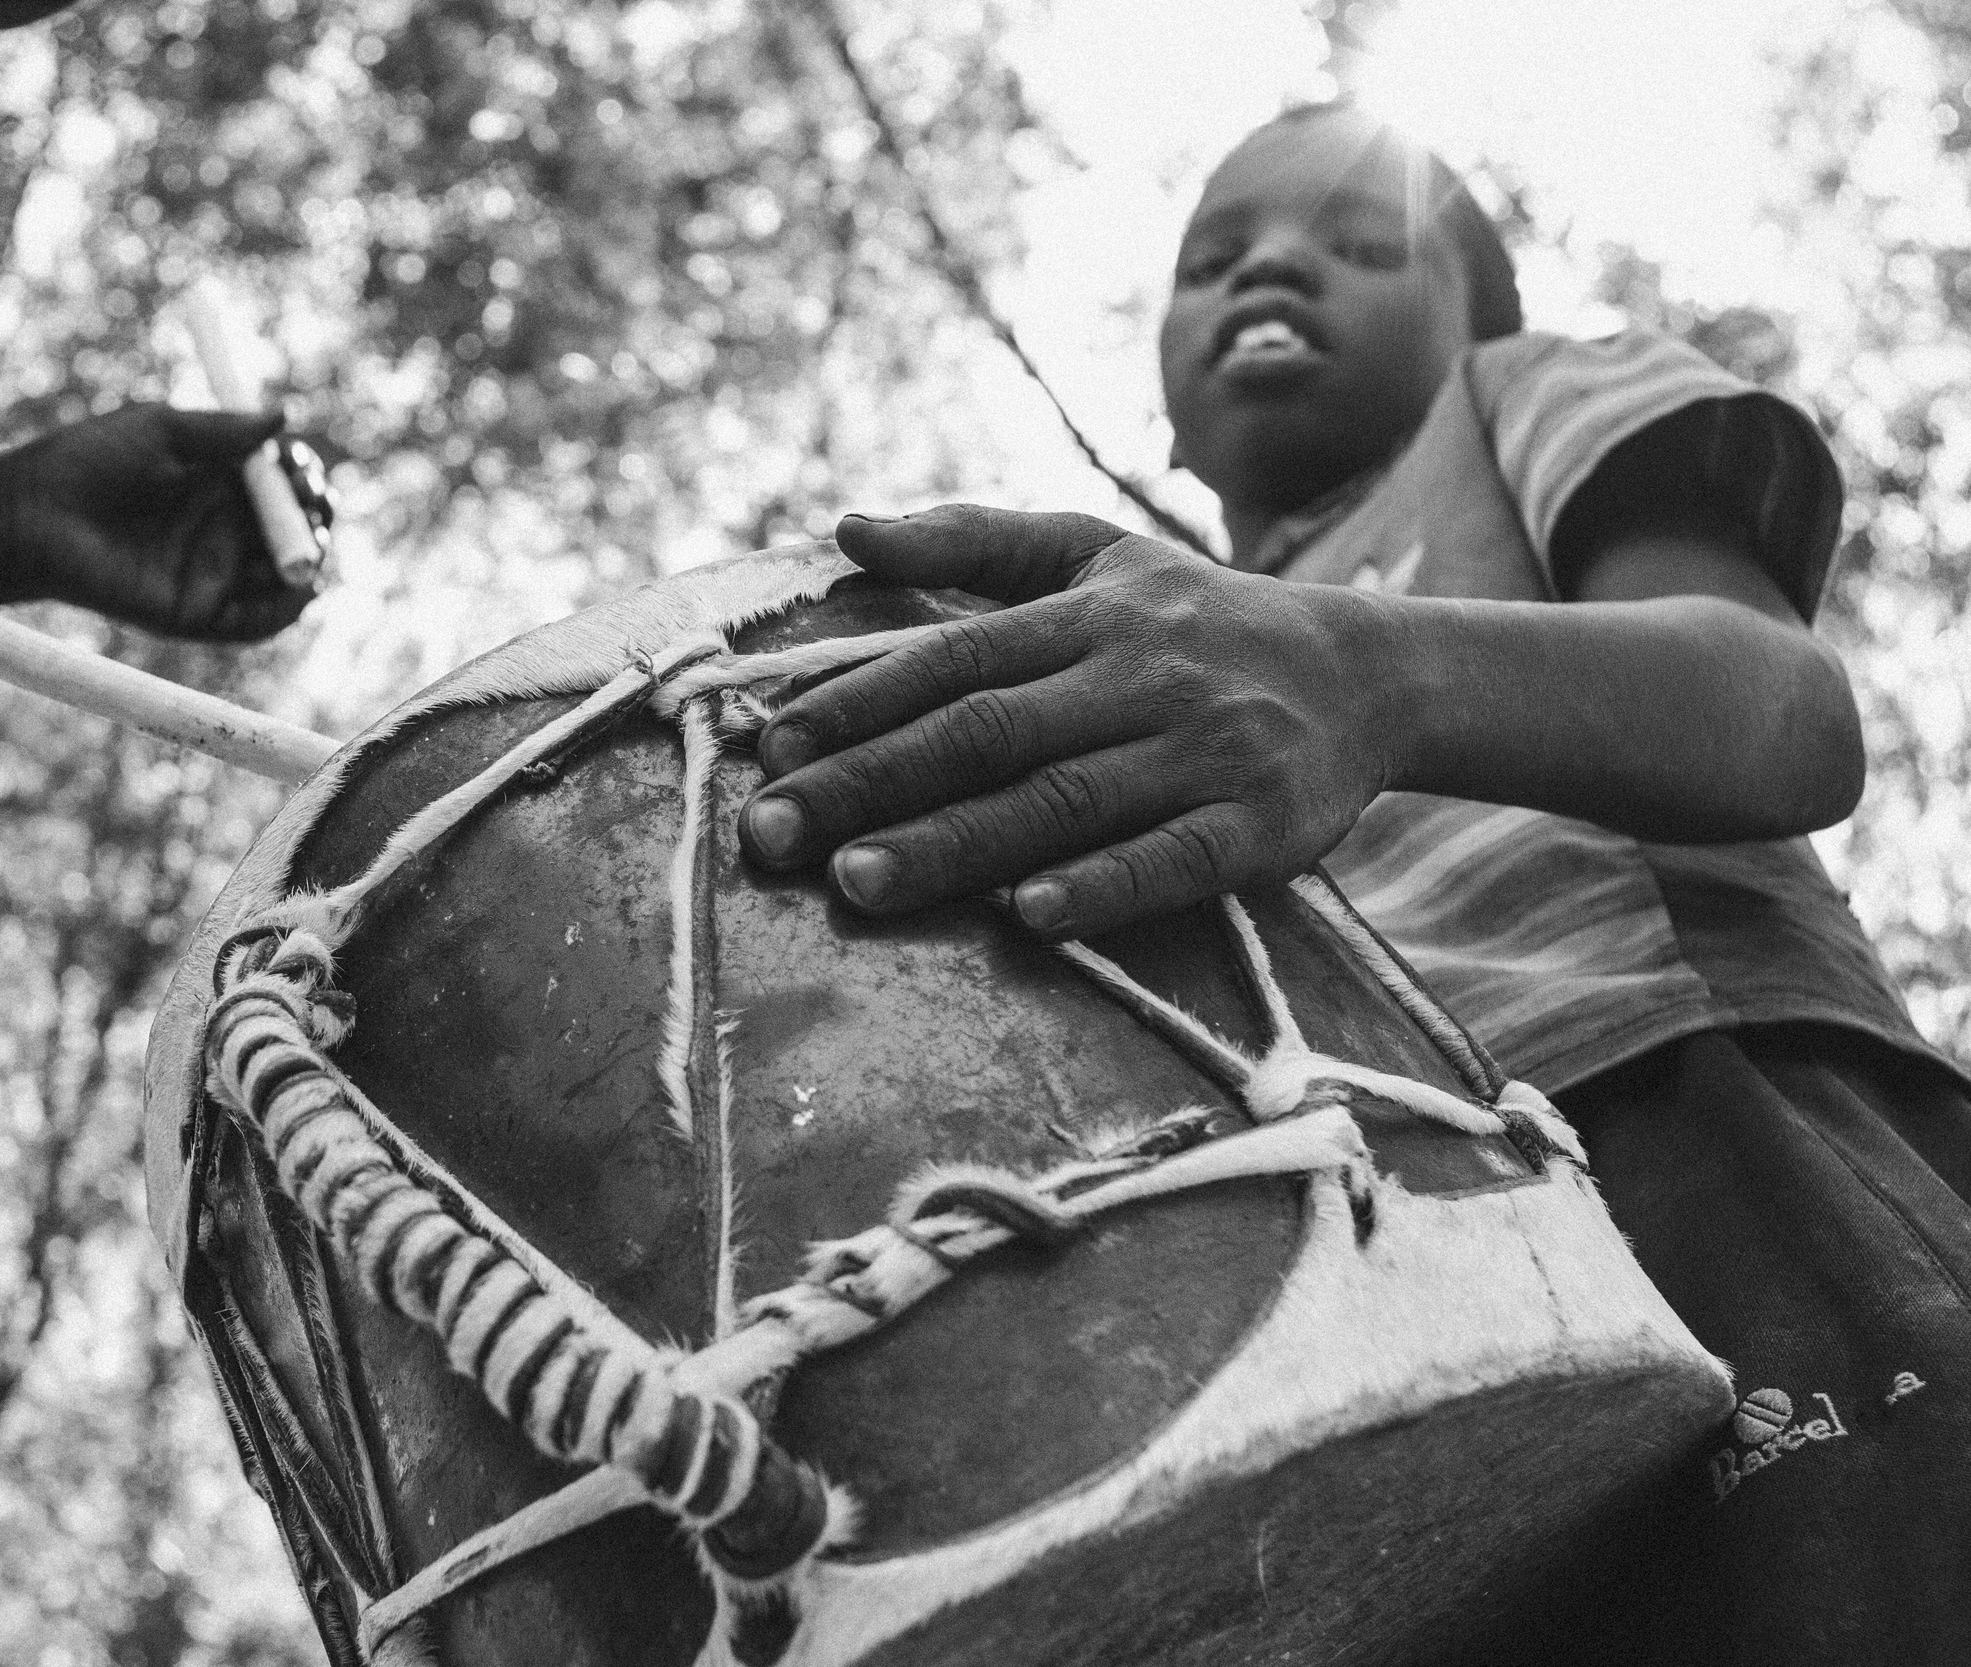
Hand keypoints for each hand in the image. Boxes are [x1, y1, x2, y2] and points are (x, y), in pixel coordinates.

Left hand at [0, 404, 317, 641]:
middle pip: (296, 531)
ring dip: (308, 558)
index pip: (284, 485)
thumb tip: (283, 418)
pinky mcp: (200, 616)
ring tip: (303, 540)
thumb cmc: (87, 462)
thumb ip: (222, 431)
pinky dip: (287, 609)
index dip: (302, 477)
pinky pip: (258, 622)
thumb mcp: (160, 430)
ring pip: (287, 577)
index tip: (300, 466)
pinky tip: (298, 584)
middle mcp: (223, 531)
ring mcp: (214, 575)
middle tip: (311, 502)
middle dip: (316, 516)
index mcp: (219, 483)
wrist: (34, 514)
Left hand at [736, 504, 1398, 938]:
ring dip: (956, 846)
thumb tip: (845, 527)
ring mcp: (1206, 750)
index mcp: (1092, 614)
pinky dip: (1102, 887)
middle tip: (773, 835)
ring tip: (857, 884)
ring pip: (1063, 801)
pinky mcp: (1262, 825)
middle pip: (988, 732)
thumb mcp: (1096, 556)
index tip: (772, 749)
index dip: (859, 702)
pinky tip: (1029, 916)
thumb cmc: (1198, 621)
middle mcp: (1143, 674)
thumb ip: (972, 540)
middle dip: (871, 783)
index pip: (955, 658)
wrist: (1370, 675)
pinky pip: (1173, 859)